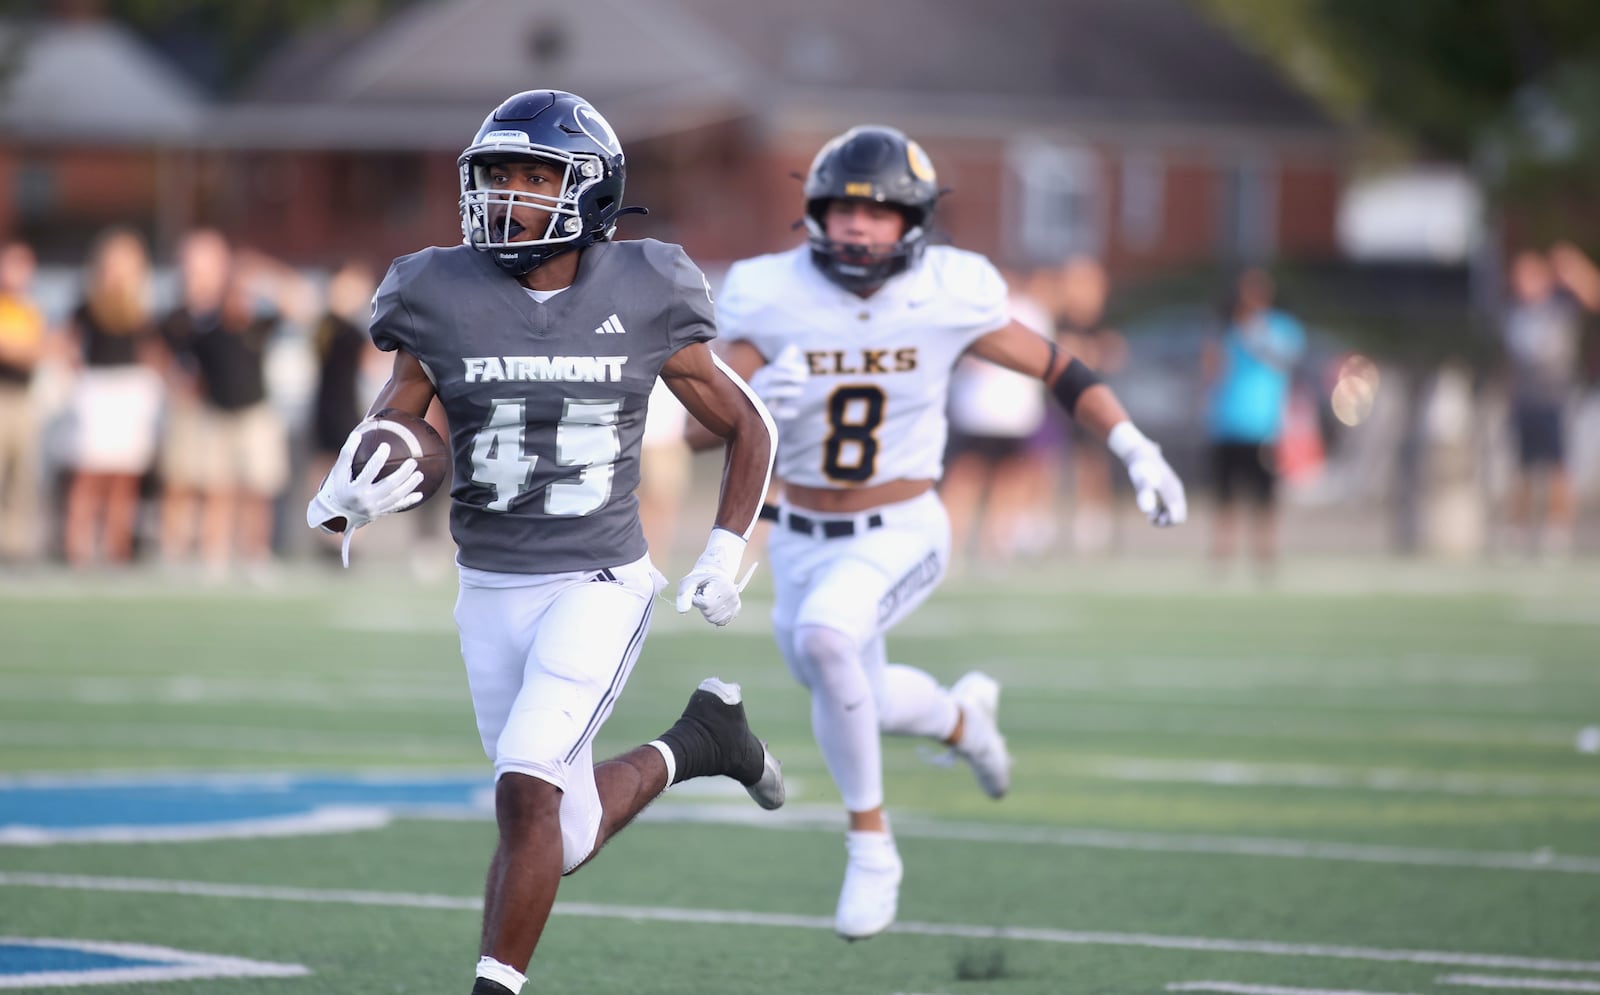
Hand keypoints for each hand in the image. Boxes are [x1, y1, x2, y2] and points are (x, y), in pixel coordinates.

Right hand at [305, 426, 424, 565]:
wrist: (333, 516)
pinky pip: (396, 507)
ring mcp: (374, 509)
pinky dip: (408, 501)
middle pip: (389, 486)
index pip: (369, 472)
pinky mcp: (379, 514)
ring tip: (419, 474)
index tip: (386, 445)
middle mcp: (366, 501)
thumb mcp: (336, 473)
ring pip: (396, 497)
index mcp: (355, 490)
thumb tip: (357, 433)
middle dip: (403, 474)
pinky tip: (419, 494)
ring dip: (410, 485)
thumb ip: (347, 454)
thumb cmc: (334, 489)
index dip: (378, 458)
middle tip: (413, 462)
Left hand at [676, 529, 756, 625]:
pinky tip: (714, 606)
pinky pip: (720, 622)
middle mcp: (733, 595)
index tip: (698, 591)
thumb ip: (684, 594)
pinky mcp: (735, 611)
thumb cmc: (700, 578)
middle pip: (710, 613)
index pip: (706, 603)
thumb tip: (682, 611)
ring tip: (709, 599)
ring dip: (707, 611)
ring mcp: (736, 603)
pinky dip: (713, 616)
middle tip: (704, 594)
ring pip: (714, 620)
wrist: (715, 575)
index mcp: (723, 584)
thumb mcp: (689, 581)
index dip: (697, 600)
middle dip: (702, 606)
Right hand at [746, 344, 807, 420]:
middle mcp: (758, 385)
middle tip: (806, 379)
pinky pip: (771, 412)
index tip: (806, 371)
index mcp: (762, 375)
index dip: (791, 368)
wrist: (752, 416)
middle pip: (774, 377)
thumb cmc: (767, 393)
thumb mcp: (775, 377)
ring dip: (786, 391)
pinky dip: (783, 412)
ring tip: (801, 392)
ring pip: (770, 392)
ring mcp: (757, 399)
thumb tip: (793, 346)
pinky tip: (795, 413)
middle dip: (790, 377)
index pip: (777, 367)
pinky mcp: (759, 414)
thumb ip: (783, 363)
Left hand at [1107, 422, 1186, 526]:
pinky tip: (1151, 509)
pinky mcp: (1169, 491)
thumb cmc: (1140, 468)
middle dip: (1165, 522)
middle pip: (1179, 517)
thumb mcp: (1139, 480)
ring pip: (1176, 513)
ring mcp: (1174, 491)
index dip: (1165, 523)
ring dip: (1163, 518)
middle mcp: (1177, 492)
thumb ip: (1144, 494)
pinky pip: (1172, 507)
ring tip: (1150, 514)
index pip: (1178, 517)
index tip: (1151, 517)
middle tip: (1150, 517)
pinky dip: (1163, 512)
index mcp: (1173, 492)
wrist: (1141, 454)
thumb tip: (1146, 510)